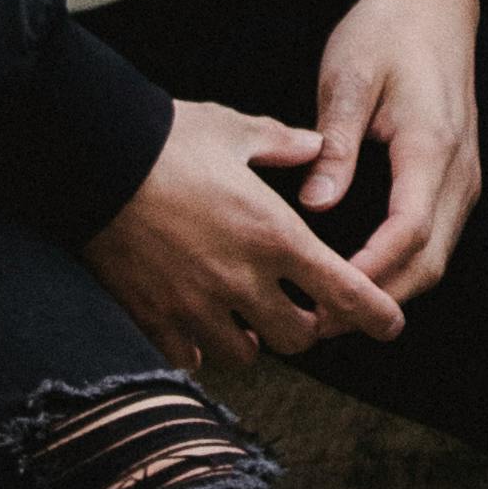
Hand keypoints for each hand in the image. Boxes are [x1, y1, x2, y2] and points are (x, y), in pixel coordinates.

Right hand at [85, 94, 407, 366]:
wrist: (96, 159)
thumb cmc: (170, 138)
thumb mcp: (237, 130)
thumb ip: (285, 144)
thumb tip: (315, 147)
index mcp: (275, 236)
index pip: (344, 293)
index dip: (375, 314)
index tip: (392, 325)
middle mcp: (242, 281)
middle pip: (298, 338)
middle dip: (307, 327)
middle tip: (299, 308)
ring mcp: (196, 306)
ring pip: (246, 356)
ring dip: (254, 340)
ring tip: (245, 317)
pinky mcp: (154, 318)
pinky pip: (190, 358)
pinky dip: (200, 348)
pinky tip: (198, 325)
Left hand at [301, 0, 483, 309]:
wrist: (432, 2)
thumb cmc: (387, 32)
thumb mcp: (348, 76)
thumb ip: (336, 143)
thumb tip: (316, 206)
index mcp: (432, 146)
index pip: (408, 232)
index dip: (369, 273)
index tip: (326, 296)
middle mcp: (459, 171)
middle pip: (428, 261)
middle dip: (377, 298)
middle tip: (318, 321)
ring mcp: (464, 178)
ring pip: (436, 257)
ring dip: (391, 290)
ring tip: (332, 309)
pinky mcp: (456, 179)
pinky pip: (436, 239)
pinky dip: (402, 267)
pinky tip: (361, 275)